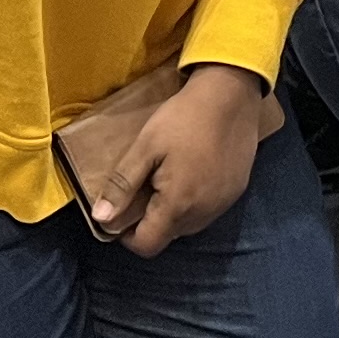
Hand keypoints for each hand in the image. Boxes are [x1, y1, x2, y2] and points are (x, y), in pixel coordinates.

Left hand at [57, 63, 269, 254]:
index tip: (124, 208)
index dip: (128, 235)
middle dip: (152, 219)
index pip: (147, 245)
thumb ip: (123, 185)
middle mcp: (203, 213)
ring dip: (175, 210)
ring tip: (171, 176)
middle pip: (168, 235)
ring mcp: (224, 203)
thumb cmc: (184, 118)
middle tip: (147, 183)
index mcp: (177, 205)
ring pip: (190, 223)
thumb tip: (100, 219)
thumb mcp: (146, 146)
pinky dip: (196, 199)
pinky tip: (195, 170)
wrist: (232, 92)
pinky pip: (209, 209)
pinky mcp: (237, 190)